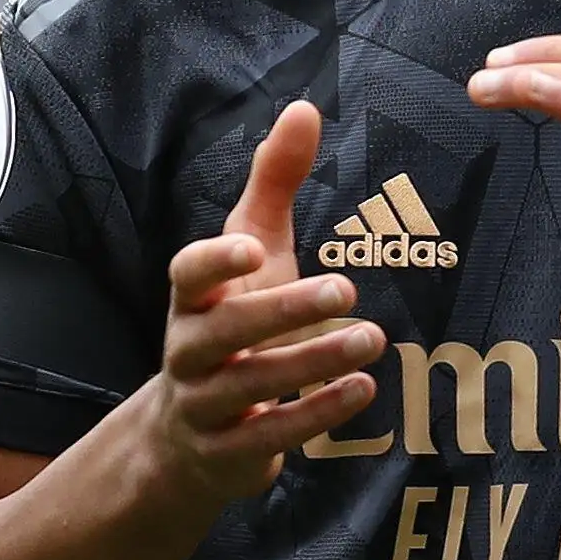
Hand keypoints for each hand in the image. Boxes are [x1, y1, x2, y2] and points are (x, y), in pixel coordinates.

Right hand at [139, 103, 383, 513]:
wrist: (189, 438)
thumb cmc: (233, 322)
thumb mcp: (252, 252)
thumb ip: (275, 184)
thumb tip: (304, 106)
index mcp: (192, 297)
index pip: (187, 274)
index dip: (214, 263)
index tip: (252, 248)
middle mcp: (190, 350)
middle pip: (227, 330)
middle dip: (284, 310)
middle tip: (346, 289)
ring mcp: (205, 405)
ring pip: (254, 384)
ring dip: (315, 361)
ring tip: (373, 338)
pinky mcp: (230, 453)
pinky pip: (272, 435)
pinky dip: (318, 412)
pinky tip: (365, 389)